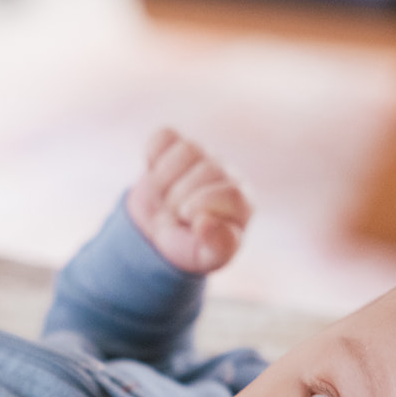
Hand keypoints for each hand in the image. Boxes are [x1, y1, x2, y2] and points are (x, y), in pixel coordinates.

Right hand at [125, 127, 251, 274]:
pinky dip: (154, 156)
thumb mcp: (206, 257)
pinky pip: (163, 138)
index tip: (190, 222)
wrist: (155, 237)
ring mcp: (201, 157)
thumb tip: (205, 222)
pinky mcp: (175, 146)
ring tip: (165, 199)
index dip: (203, 208)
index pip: (231, 194)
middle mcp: (226, 175)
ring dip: (166, 181)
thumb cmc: (188, 247)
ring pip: (188, 150)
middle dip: (180, 199)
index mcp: (241, 203)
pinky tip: (156, 176)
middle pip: (207, 170)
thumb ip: (218, 245)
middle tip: (175, 216)